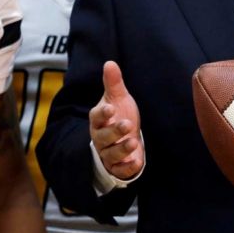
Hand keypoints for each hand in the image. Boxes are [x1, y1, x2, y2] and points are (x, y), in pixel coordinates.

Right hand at [89, 61, 143, 179]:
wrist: (122, 139)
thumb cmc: (118, 115)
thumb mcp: (118, 98)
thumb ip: (113, 83)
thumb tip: (110, 63)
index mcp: (99, 120)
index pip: (97, 116)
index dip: (103, 113)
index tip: (111, 108)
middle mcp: (100, 137)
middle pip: (103, 137)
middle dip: (114, 132)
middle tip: (128, 124)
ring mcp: (108, 153)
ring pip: (111, 154)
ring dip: (121, 149)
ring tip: (134, 141)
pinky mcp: (117, 167)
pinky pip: (119, 170)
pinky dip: (127, 168)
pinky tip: (136, 162)